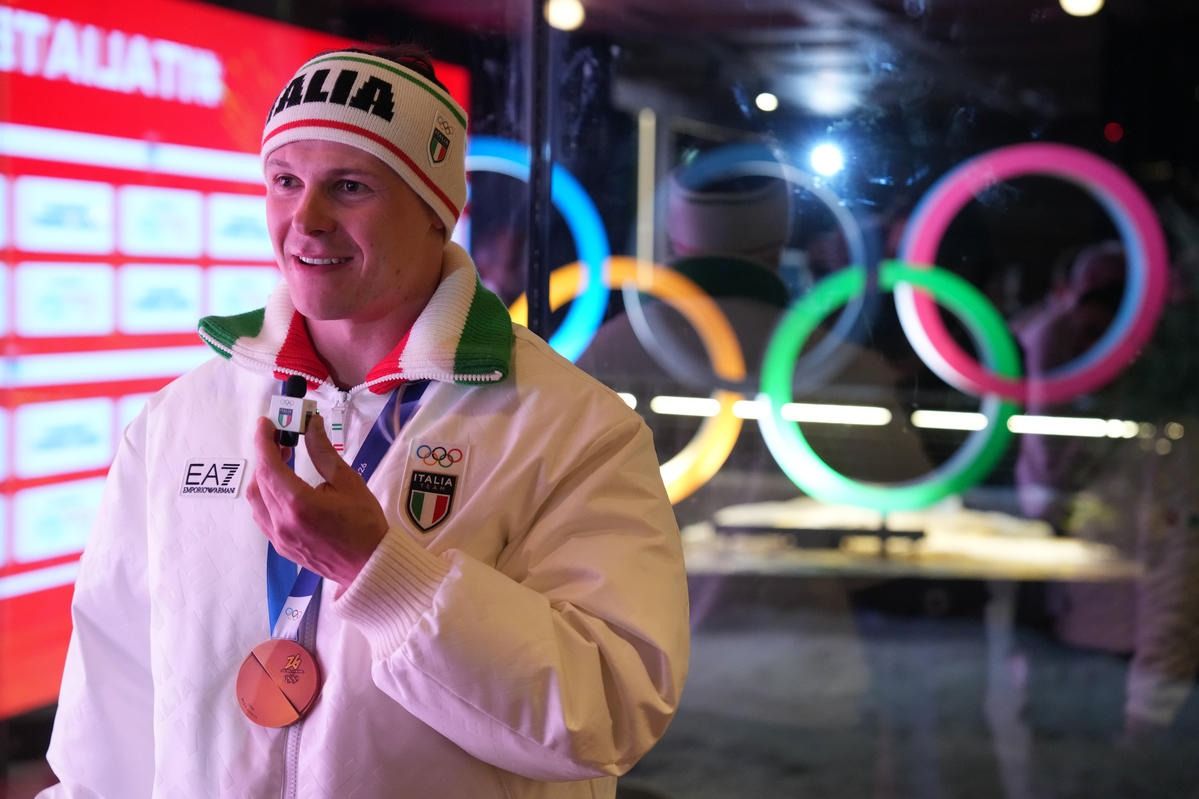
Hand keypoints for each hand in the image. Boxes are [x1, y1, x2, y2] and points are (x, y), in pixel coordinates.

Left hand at [246, 415, 388, 584]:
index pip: (269, 466)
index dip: (263, 441)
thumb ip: (324, 452)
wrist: (370, 566)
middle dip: (265, 455)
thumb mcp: (348, 482)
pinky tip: (283, 488)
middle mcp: (281, 521)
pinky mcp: (281, 547)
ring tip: (283, 461)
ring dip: (263, 476)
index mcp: (298, 504)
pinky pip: (263, 516)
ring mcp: (278, 537)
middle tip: (281, 438)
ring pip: (256, 499)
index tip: (266, 423)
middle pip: (259, 481)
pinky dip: (266, 496)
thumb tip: (312, 425)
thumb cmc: (364, 523)